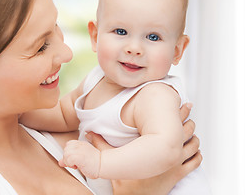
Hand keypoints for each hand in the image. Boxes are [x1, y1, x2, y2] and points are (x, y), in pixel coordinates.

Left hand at [59, 140, 100, 178]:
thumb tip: (60, 161)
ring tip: (77, 165)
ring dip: (69, 162)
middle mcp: (80, 145)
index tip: (75, 160)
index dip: (70, 153)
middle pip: (66, 149)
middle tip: (76, 163)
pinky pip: (68, 159)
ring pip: (65, 154)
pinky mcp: (79, 156)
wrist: (104, 165)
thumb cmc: (96, 164)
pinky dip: (70, 164)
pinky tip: (77, 166)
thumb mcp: (82, 159)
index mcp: (82, 144)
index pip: (69, 145)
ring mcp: (80, 150)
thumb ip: (71, 158)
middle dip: (68, 158)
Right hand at [88, 103, 202, 194]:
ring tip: (190, 125)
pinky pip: (195, 160)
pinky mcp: (180, 174)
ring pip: (193, 142)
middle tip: (186, 107)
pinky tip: (194, 148)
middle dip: (186, 118)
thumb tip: (88, 133)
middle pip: (187, 129)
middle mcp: (170, 153)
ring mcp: (177, 164)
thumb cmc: (128, 182)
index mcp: (154, 146)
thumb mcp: (112, 159)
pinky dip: (196, 153)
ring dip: (192, 133)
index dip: (178, 110)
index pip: (172, 122)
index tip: (179, 102)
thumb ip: (100, 145)